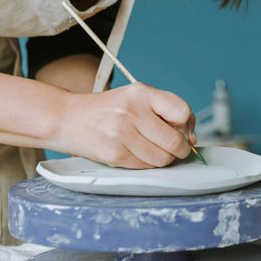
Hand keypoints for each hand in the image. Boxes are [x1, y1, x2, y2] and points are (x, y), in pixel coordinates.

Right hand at [59, 82, 196, 168]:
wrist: (68, 118)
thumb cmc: (109, 109)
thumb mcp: (136, 97)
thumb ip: (166, 111)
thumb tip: (192, 138)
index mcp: (141, 93)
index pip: (182, 112)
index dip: (186, 125)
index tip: (180, 129)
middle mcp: (132, 111)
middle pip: (175, 141)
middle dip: (180, 149)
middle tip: (174, 148)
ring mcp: (121, 134)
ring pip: (162, 158)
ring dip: (164, 159)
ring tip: (152, 150)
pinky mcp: (114, 154)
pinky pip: (145, 167)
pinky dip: (147, 164)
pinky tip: (137, 153)